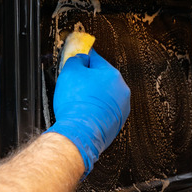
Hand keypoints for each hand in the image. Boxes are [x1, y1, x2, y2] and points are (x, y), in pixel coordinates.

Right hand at [45, 49, 129, 176]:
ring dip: (93, 95)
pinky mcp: (117, 121)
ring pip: (104, 95)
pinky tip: (85, 112)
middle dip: (88, 79)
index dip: (84, 58)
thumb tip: (80, 59)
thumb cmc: (77, 105)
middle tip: (74, 84)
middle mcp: (121, 90)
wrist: (80, 132)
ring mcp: (121, 107)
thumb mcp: (70, 72)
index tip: (80, 58)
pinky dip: (95, 109)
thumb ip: (76, 60)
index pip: (97, 59)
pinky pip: (105, 110)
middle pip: (102, 78)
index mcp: (112, 75)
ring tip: (78, 101)